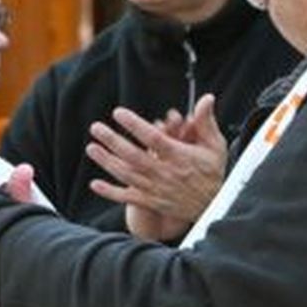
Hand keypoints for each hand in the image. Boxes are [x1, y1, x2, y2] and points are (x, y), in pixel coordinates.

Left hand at [86, 94, 225, 241]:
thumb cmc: (213, 173)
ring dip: (107, 162)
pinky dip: (111, 192)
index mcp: (179, 156)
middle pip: (134, 156)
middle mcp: (165, 173)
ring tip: (91, 148)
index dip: (135, 125)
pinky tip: (95, 184)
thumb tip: (206, 98)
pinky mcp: (151, 202)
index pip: (154, 138)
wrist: (215, 207)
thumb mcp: (215, 146)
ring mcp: (156, 189)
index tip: (118, 113)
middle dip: (113, 141)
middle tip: (96, 128)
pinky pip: (128, 198)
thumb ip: (206, 122)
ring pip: (127, 175)